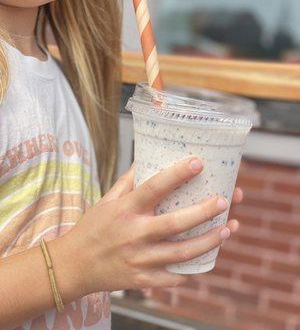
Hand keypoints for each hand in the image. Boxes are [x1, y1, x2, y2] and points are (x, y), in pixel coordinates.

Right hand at [62, 158, 242, 293]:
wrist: (73, 266)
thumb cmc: (92, 228)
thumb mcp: (106, 200)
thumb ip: (128, 180)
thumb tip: (148, 158)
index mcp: (125, 209)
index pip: (154, 187)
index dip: (177, 174)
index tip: (198, 162)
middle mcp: (134, 234)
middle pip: (175, 223)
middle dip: (204, 211)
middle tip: (224, 200)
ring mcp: (139, 259)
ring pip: (181, 253)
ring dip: (208, 241)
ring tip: (228, 228)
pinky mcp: (142, 280)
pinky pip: (173, 277)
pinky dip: (192, 269)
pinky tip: (207, 257)